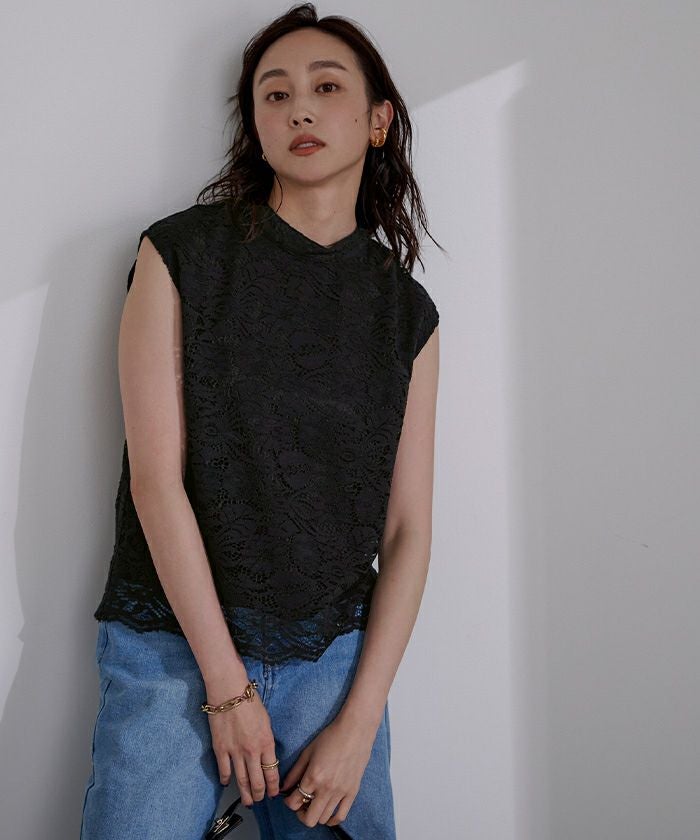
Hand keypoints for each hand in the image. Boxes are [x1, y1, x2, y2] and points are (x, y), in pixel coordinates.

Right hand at [205, 678, 279, 805]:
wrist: (229, 691)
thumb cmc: (249, 700)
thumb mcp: (266, 720)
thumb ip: (267, 740)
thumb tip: (266, 754)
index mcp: (266, 742)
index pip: (272, 772)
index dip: (274, 786)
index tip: (274, 792)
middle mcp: (252, 751)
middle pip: (257, 781)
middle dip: (260, 794)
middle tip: (261, 800)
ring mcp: (235, 752)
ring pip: (241, 780)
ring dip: (245, 793)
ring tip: (248, 801)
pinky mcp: (220, 749)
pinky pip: (224, 770)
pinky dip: (226, 779)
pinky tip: (227, 784)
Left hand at [279, 714, 377, 828]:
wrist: (355, 731)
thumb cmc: (330, 737)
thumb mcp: (308, 752)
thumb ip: (295, 772)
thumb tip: (284, 787)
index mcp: (313, 777)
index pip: (295, 802)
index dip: (289, 802)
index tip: (289, 798)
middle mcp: (326, 788)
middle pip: (309, 819)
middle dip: (301, 814)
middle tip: (301, 804)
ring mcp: (340, 792)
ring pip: (323, 819)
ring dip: (316, 814)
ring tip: (314, 803)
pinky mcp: (352, 792)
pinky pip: (341, 816)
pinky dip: (332, 819)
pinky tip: (327, 813)